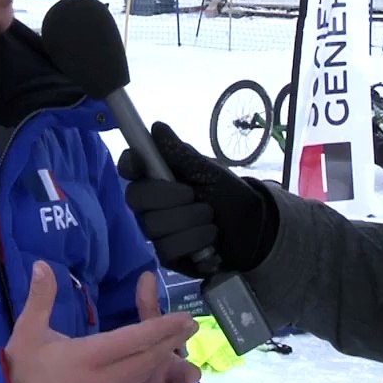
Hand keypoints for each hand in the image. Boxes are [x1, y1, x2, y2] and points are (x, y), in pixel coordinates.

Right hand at [5, 262, 198, 382]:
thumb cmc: (22, 368)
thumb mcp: (27, 332)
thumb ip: (39, 298)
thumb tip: (42, 264)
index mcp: (85, 358)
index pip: (131, 341)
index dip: (159, 328)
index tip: (182, 317)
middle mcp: (102, 380)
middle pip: (146, 360)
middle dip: (170, 341)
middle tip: (190, 324)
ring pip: (144, 377)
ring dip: (164, 358)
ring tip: (179, 342)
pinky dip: (151, 377)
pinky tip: (160, 368)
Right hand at [117, 122, 278, 276]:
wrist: (253, 227)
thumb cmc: (227, 194)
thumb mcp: (209, 170)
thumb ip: (180, 153)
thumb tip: (156, 127)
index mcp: (158, 178)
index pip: (129, 167)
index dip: (130, 164)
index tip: (139, 164)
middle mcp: (150, 204)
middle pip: (136, 198)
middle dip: (169, 197)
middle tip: (195, 196)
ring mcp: (157, 231)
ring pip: (154, 226)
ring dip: (190, 221)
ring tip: (211, 220)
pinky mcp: (168, 255)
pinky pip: (168, 249)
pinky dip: (194, 241)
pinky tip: (209, 240)